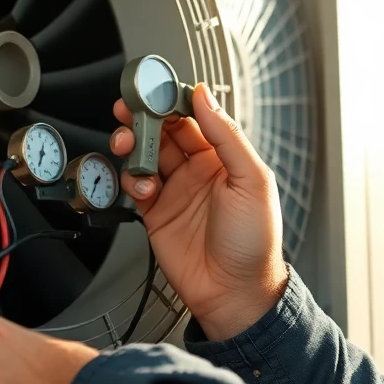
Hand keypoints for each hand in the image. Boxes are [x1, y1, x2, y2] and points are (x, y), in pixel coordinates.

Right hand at [111, 83, 288, 340]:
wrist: (235, 293)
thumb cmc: (255, 242)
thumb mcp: (253, 181)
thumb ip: (227, 137)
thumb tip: (206, 98)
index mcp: (225, 157)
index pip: (194, 117)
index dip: (172, 101)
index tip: (154, 90)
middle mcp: (198, 170)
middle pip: (163, 131)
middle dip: (144, 118)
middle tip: (128, 110)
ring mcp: (175, 191)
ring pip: (145, 155)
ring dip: (133, 146)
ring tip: (128, 146)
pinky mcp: (155, 213)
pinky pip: (135, 186)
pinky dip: (132, 180)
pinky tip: (142, 187)